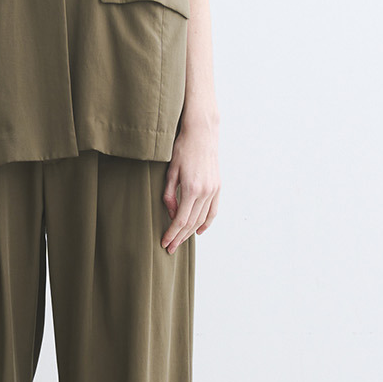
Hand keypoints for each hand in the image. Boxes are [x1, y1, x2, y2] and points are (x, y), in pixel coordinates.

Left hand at [162, 119, 219, 253]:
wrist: (202, 133)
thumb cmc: (183, 148)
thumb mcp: (171, 171)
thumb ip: (170, 194)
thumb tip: (172, 214)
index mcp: (192, 189)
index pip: (181, 219)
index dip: (172, 233)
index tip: (164, 243)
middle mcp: (205, 192)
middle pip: (191, 223)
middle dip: (179, 237)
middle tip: (170, 248)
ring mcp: (213, 189)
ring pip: (202, 219)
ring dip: (190, 232)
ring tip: (180, 241)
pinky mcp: (217, 186)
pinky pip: (213, 210)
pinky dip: (206, 223)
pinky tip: (199, 231)